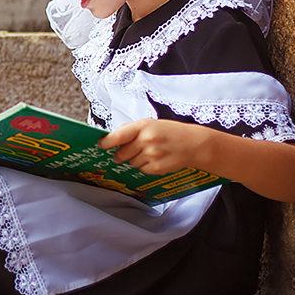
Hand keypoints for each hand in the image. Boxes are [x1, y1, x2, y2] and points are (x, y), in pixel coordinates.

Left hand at [97, 119, 212, 175]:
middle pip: (121, 154)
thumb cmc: (171, 132)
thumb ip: (131, 130)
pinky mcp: (157, 167)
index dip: (106, 142)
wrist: (194, 144)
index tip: (100, 145)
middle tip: (126, 152)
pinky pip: (142, 170)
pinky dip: (145, 166)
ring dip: (135, 160)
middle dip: (121, 155)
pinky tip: (156, 159)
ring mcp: (152, 155)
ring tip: (149, 152)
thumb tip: (112, 138)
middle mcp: (146, 140)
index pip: (118, 136)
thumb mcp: (151, 124)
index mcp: (143, 126)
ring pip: (131, 163)